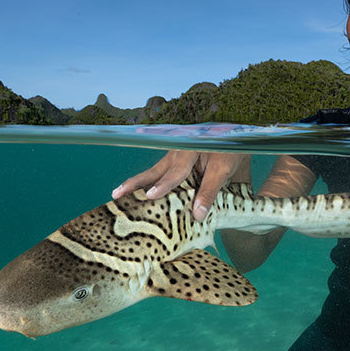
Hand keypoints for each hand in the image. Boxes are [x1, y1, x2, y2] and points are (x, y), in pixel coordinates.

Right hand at [112, 150, 249, 220]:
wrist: (233, 134)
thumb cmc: (229, 149)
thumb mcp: (224, 169)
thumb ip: (210, 191)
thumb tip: (197, 216)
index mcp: (191, 150)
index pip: (176, 171)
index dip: (163, 185)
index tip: (149, 196)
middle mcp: (178, 152)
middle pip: (154, 171)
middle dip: (135, 184)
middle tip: (116, 194)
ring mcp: (174, 157)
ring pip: (153, 172)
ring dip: (136, 183)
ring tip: (117, 194)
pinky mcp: (174, 161)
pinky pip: (159, 173)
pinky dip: (147, 183)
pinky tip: (137, 194)